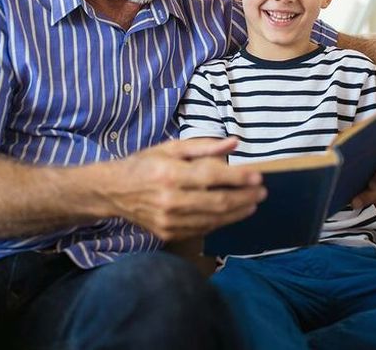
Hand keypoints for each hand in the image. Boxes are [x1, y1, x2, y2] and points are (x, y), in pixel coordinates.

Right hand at [103, 137, 265, 241]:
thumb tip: (234, 143)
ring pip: (213, 219)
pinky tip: (231, 213)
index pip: (212, 176)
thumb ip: (204, 146)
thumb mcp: (171, 148)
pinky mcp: (168, 233)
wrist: (113, 191)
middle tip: (262, 193)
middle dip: (245, 198)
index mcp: (170, 173)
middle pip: (218, 202)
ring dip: (237, 212)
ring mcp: (169, 220)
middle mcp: (170, 199)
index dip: (239, 178)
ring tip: (252, 204)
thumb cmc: (144, 164)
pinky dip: (220, 222)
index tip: (259, 177)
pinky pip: (202, 229)